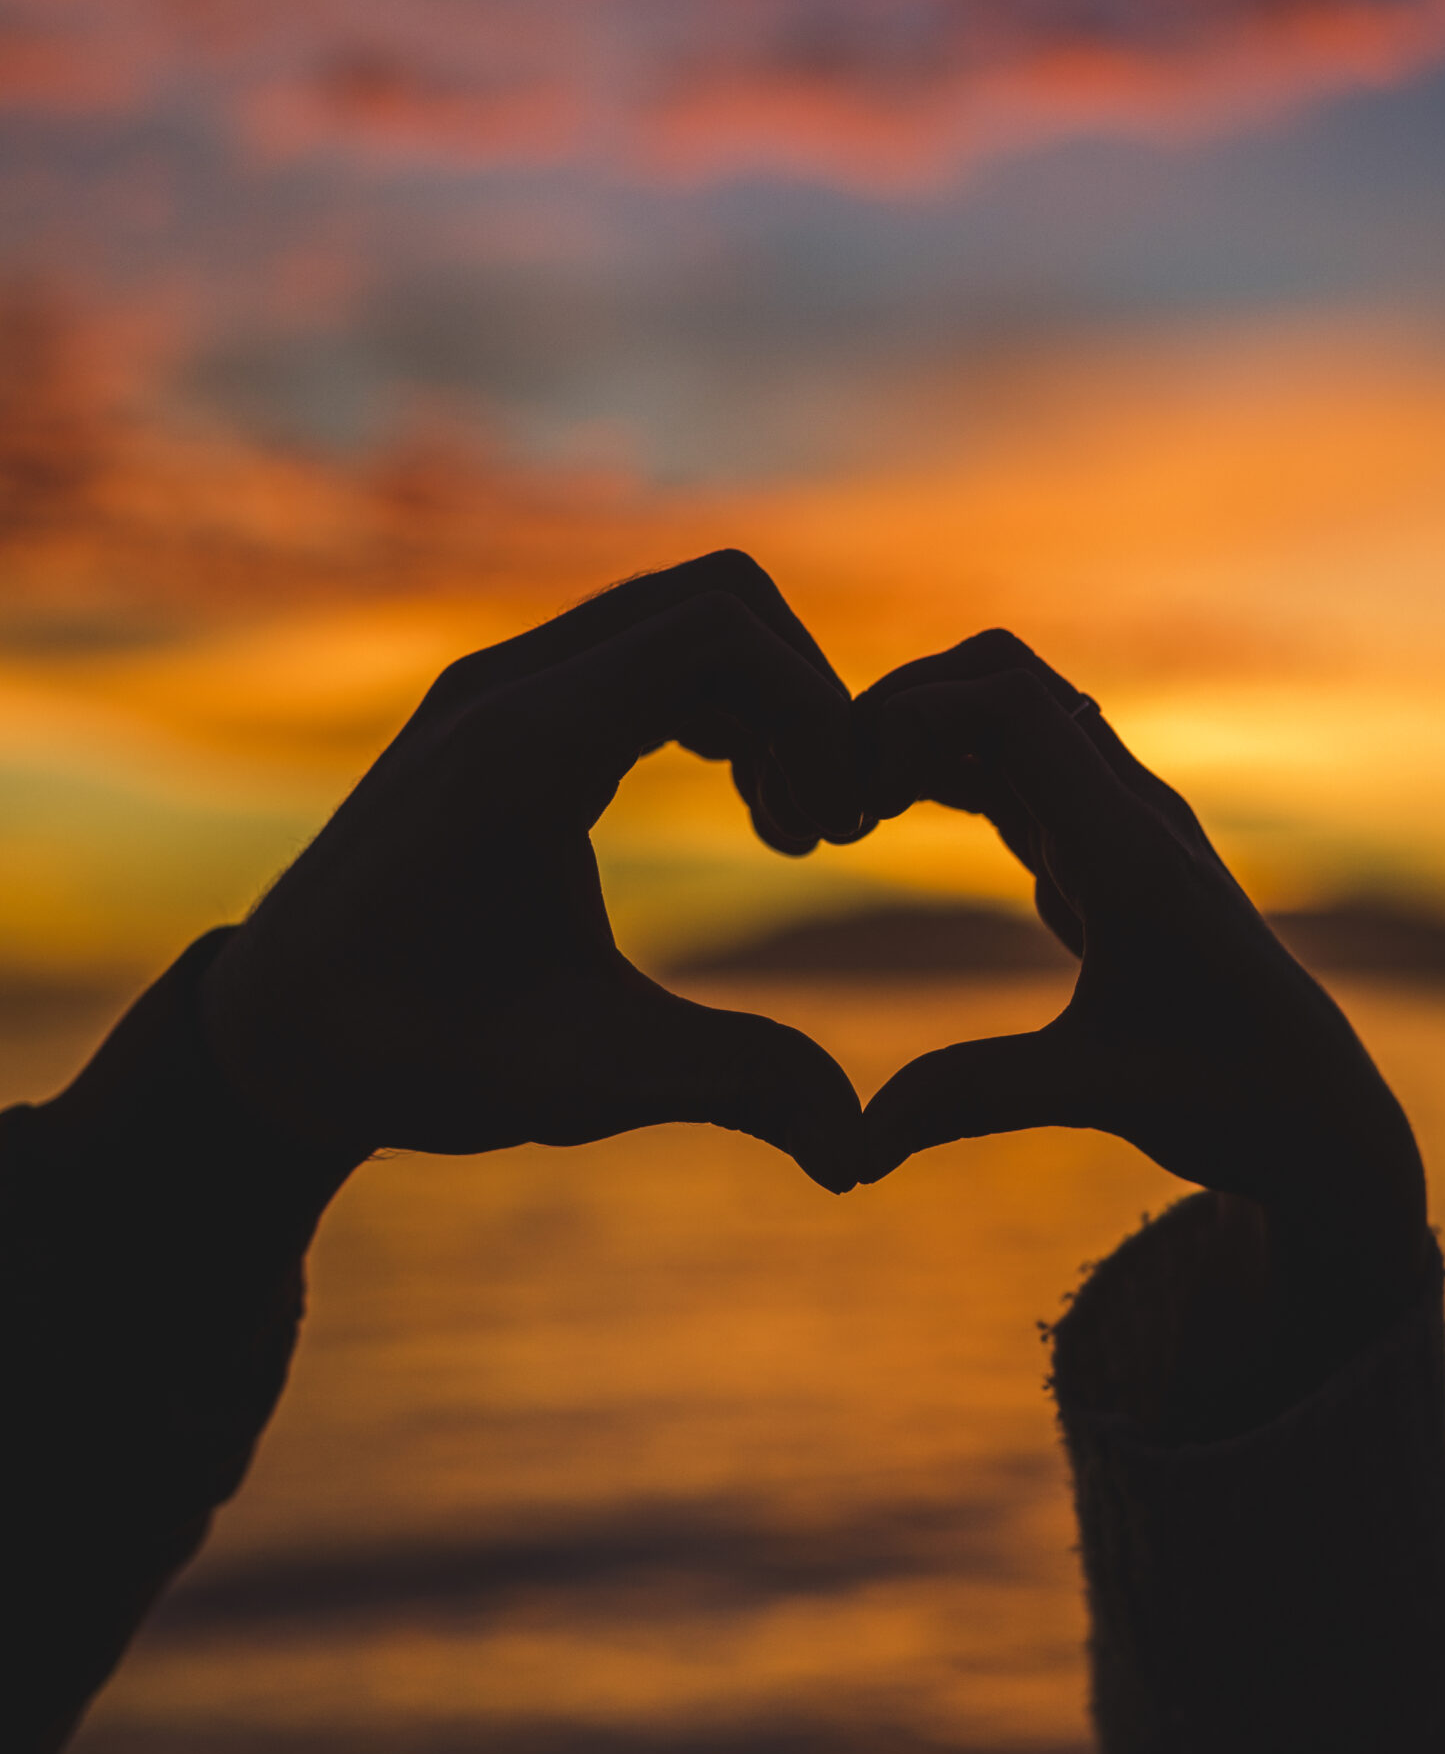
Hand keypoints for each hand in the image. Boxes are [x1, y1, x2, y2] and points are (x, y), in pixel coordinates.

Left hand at [199, 552, 865, 1188]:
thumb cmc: (413, 1056)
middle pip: (718, 599)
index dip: (815, 710)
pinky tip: (750, 818)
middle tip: (836, 829)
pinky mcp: (509, 703)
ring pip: (689, 616)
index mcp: (520, 750)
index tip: (846, 830)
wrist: (278, 1035)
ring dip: (769, 705)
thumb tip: (857, 1154)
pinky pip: (651, 650)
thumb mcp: (578, 1080)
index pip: (714, 633)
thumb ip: (725, 1086)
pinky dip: (725, 708)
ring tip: (799, 835)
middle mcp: (507, 686)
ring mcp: (502, 683)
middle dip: (807, 699)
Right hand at [854, 635, 1431, 1306]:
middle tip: (828, 796)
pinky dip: (937, 770)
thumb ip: (976, 1100)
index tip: (844, 798)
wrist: (1317, 1110)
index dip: (909, 718)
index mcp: (1130, 853)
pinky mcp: (1101, 851)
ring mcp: (1118, 824)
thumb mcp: (1101, 1099)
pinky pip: (1011, 768)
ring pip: (1004, 713)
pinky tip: (879, 826)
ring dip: (915, 735)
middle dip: (899, 706)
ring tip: (840, 815)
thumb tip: (853, 1148)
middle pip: (1003, 675)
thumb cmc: (1230, 1104)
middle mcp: (1129, 813)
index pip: (1013, 707)